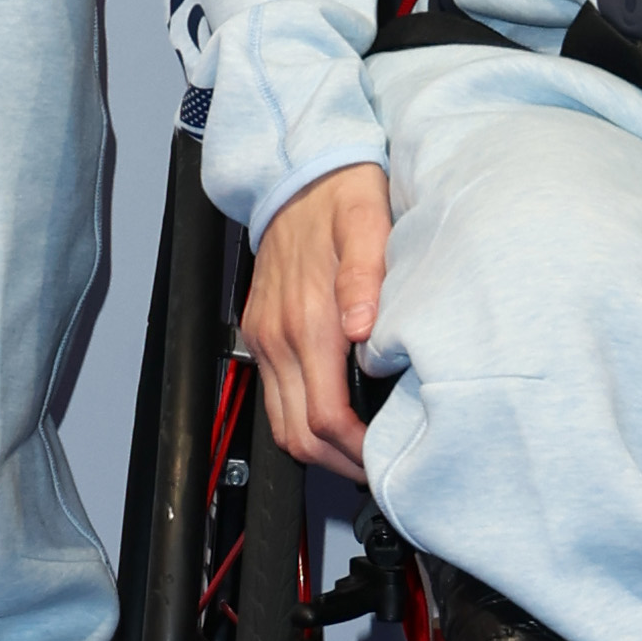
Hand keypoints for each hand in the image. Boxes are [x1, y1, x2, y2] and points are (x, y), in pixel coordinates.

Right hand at [243, 163, 391, 479]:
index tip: (383, 459)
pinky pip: (272, 394)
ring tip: (358, 452)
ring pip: (279, 422)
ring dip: (316, 448)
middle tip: (376, 469)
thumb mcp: (368, 222)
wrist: (300, 171)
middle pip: (297, 433)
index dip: (354, 450)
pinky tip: (332, 416)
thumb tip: (363, 328)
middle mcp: (279, 335)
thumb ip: (366, 276)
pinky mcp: (258, 330)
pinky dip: (298, 419)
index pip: (325, 414)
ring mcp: (264, 335)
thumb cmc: (342, 195)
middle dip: (336, 462)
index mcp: (309, 318)